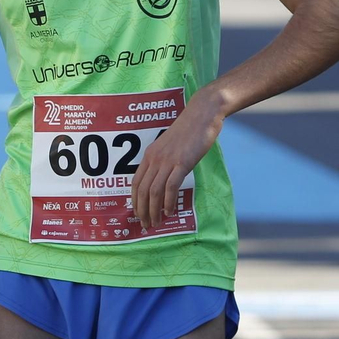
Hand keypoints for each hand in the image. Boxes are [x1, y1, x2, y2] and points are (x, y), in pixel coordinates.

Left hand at [131, 92, 222, 231]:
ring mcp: (167, 161)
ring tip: (157, 222)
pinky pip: (170, 187)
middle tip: (146, 225)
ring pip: (154, 191)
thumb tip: (163, 178)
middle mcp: (155, 159)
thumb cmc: (189, 130)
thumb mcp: (170, 145)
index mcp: (150, 155)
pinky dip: (168, 202)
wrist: (202, 114)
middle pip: (142, 190)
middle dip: (142, 211)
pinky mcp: (182, 163)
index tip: (138, 214)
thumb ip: (164, 160)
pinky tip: (170, 210)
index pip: (135, 182)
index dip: (135, 201)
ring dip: (154, 210)